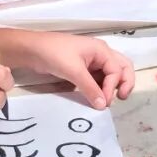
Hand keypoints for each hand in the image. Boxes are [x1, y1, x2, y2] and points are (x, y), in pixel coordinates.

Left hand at [8, 31, 135, 107]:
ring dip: (112, 87)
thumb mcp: (73, 71)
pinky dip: (101, 87)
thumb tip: (103, 106)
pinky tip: (96, 97)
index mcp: (102, 50)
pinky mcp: (84, 69)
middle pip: (122, 68)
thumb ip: (90, 88)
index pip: (117, 71)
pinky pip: (99, 78)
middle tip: (121, 98)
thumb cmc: (54, 54)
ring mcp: (93, 61)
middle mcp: (101, 54)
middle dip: (124, 83)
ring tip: (106, 101)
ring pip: (112, 74)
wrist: (32, 50)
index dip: (112, 88)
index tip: (104, 103)